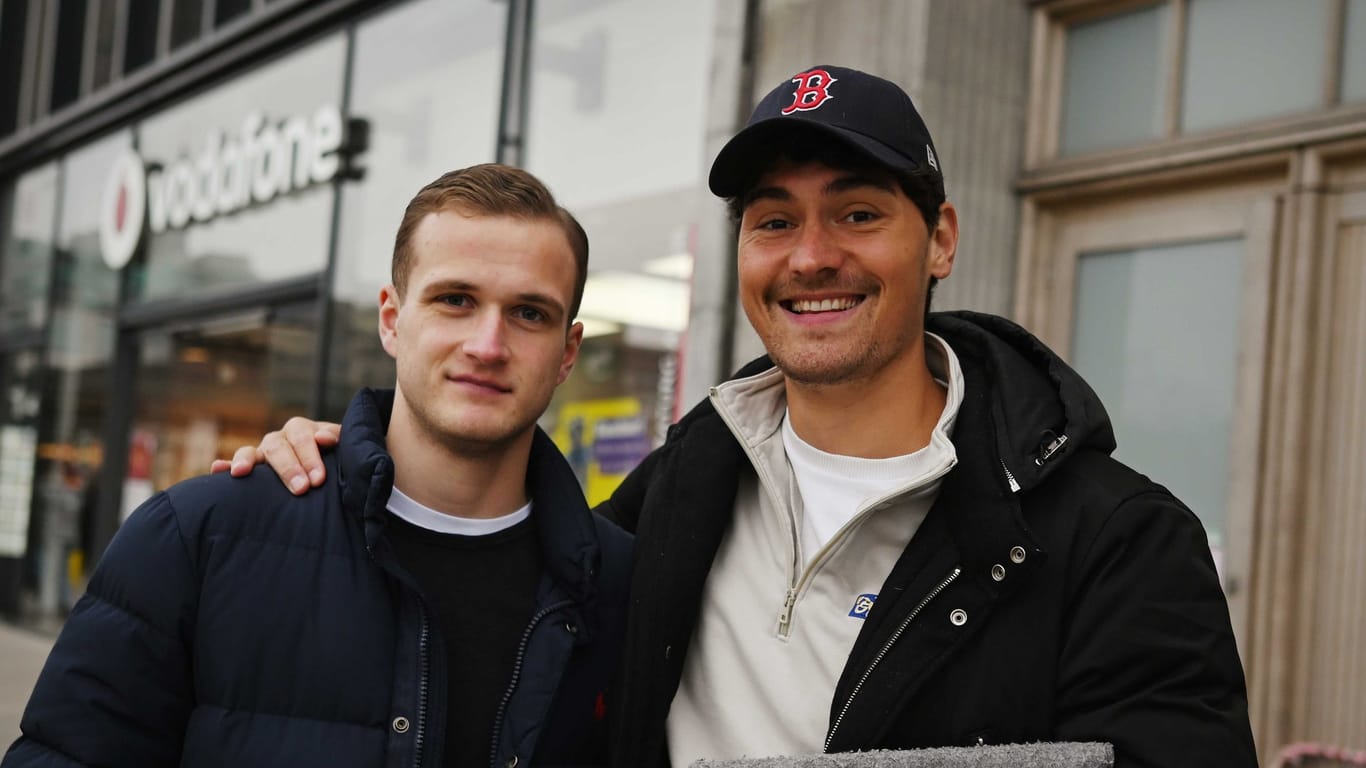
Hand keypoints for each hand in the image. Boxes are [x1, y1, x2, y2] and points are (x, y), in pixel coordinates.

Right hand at [208, 417, 340, 494]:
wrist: (327, 475)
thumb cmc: (337, 462)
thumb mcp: (343, 450)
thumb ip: (339, 440)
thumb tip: (325, 438)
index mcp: (303, 431)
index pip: (303, 437)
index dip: (310, 456)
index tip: (318, 479)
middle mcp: (281, 439)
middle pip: (278, 445)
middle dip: (288, 467)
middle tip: (301, 488)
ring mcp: (263, 453)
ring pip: (252, 451)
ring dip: (246, 460)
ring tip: (241, 472)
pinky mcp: (251, 467)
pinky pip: (234, 464)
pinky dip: (225, 466)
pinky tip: (217, 469)